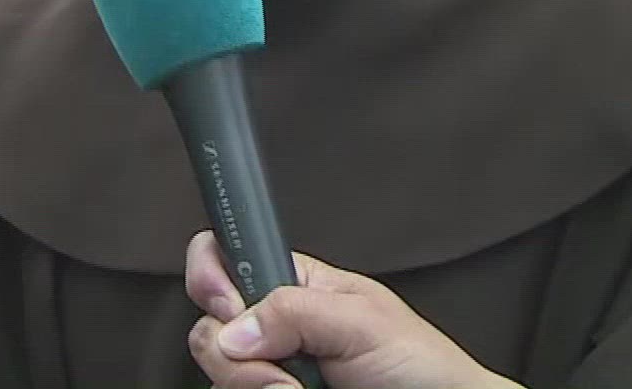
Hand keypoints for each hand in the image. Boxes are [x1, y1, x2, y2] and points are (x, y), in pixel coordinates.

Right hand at [184, 232, 521, 388]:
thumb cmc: (423, 367)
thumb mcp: (362, 321)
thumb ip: (294, 310)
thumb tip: (235, 327)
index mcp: (290, 284)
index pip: (222, 256)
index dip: (210, 275)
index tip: (228, 306)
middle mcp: (270, 327)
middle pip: (207, 324)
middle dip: (234, 352)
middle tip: (285, 370)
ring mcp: (267, 370)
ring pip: (216, 371)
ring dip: (251, 385)